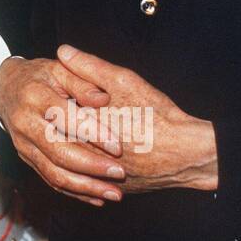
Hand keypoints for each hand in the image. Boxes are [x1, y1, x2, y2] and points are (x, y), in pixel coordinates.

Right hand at [0, 54, 127, 206]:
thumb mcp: (60, 69)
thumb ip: (83, 82)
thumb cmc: (41, 75)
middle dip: (92, 166)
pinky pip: (50, 179)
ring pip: (53, 172)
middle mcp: (25, 122)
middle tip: (120, 174)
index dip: (92, 133)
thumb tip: (102, 99)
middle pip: (58, 151)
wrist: (6, 87)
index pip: (65, 118)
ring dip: (86, 186)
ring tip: (114, 193)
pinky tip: (97, 197)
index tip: (118, 147)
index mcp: (35, 95)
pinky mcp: (26, 157)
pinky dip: (75, 191)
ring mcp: (23, 143)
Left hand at [54, 44, 218, 194]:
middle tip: (55, 117)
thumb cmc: (157, 115)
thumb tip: (63, 51)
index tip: (53, 94)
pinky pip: (90, 182)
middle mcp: (89, 156)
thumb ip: (90, 67)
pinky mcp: (114, 189)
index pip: (55, 116)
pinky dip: (85, 171)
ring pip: (72, 166)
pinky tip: (88, 157)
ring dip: (67, 152)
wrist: (188, 153)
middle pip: (59, 142)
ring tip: (71, 136)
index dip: (52, 104)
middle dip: (55, 129)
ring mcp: (99, 177)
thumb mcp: (124, 82)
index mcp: (87, 128)